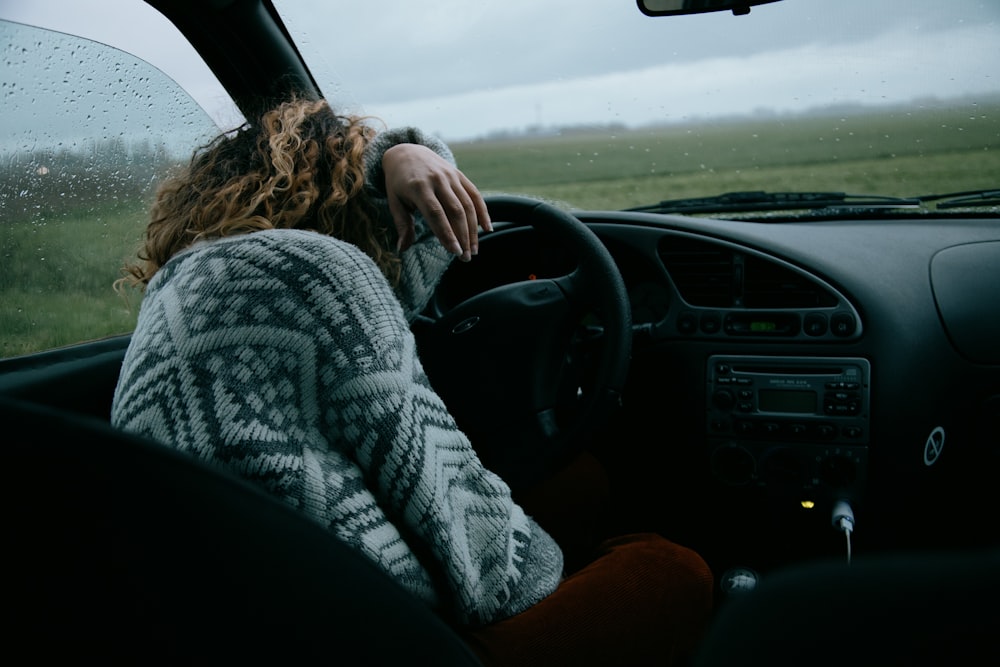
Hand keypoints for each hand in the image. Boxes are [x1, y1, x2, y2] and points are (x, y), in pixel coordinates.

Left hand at [382, 143, 491, 260]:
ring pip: (467, 204)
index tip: (455, 252)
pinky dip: (483, 211)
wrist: (407, 152)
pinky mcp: (459, 175)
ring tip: (474, 250)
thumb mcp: (394, 202)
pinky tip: (487, 228)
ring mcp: (450, 176)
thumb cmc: (398, 183)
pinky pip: (475, 194)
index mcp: (418, 187)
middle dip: (463, 236)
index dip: (447, 234)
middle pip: (455, 211)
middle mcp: (437, 180)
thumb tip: (402, 249)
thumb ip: (402, 225)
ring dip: (473, 229)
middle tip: (466, 257)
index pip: (436, 214)